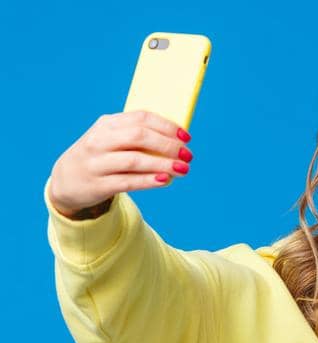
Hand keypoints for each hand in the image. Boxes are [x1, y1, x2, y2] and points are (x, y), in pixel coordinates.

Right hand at [47, 110, 193, 217]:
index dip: (166, 126)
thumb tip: (177, 138)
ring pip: (134, 160)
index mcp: (106, 124)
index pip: (140, 118)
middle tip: (188, 155)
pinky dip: (148, 180)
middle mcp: (99, 141)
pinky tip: (165, 180)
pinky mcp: (98, 185)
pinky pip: (128, 181)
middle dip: (168, 145)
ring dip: (163, 164)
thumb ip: (137, 134)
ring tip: (183, 169)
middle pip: (139, 137)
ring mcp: (96, 163)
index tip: (186, 136)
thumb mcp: (112, 138)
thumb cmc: (101, 156)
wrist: (66, 180)